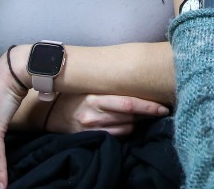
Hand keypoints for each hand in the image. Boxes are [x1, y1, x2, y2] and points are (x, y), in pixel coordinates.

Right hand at [47, 93, 170, 134]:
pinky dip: (127, 131)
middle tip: (162, 110)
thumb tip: (138, 75)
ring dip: (139, 123)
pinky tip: (131, 125)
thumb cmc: (76, 93)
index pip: (128, 104)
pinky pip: (117, 137)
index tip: (163, 107)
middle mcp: (94, 115)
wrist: (50, 111)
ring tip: (146, 116)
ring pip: (126, 129)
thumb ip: (110, 83)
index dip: (148, 107)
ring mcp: (92, 129)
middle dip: (148, 114)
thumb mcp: (90, 84)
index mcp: (95, 98)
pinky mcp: (90, 138)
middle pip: (130, 118)